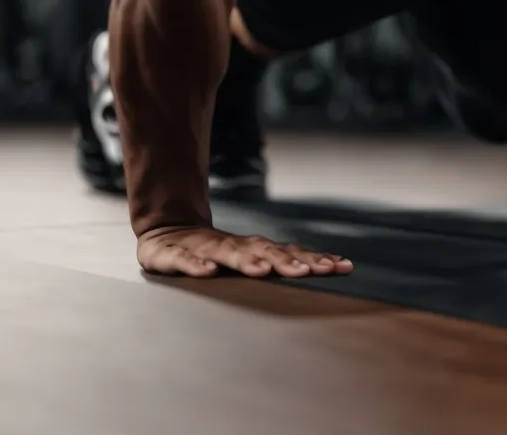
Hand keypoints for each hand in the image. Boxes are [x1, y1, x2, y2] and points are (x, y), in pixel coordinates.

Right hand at [138, 226, 354, 277]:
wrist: (163, 235)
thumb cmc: (213, 254)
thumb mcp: (248, 260)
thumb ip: (282, 264)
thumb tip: (330, 269)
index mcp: (252, 249)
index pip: (289, 252)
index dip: (315, 259)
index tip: (343, 267)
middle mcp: (231, 246)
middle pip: (263, 250)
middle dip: (287, 261)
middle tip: (309, 272)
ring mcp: (202, 249)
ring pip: (227, 253)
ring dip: (246, 260)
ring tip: (263, 270)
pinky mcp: (172, 255)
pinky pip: (184, 261)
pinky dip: (195, 265)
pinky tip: (207, 272)